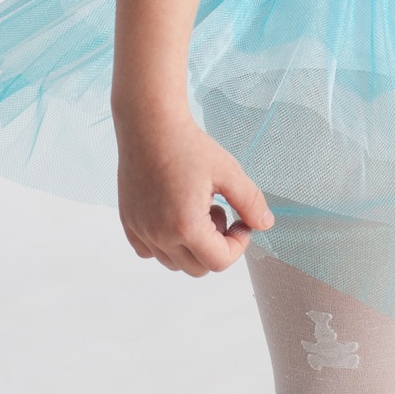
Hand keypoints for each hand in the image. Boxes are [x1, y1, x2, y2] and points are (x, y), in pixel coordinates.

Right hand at [116, 110, 273, 276]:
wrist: (149, 125)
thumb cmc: (187, 145)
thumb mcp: (228, 171)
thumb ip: (251, 202)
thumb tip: (265, 224)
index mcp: (186, 227)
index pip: (220, 262)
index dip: (238, 245)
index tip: (241, 222)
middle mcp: (159, 235)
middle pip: (198, 268)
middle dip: (216, 246)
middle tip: (219, 212)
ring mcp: (141, 230)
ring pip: (174, 262)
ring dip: (191, 245)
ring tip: (197, 209)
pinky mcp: (129, 222)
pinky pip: (150, 251)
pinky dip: (166, 242)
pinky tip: (175, 214)